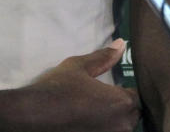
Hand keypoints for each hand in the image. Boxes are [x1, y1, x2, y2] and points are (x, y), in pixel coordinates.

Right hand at [23, 39, 140, 131]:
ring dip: (112, 121)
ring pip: (120, 128)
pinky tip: (85, 122)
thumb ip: (104, 57)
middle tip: (99, 101)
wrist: (33, 115)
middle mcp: (122, 126)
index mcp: (122, 103)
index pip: (136, 96)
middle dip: (121, 107)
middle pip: (131, 115)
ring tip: (92, 112)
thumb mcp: (80, 67)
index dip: (124, 91)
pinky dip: (100, 128)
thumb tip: (121, 44)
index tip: (109, 89)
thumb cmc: (58, 89)